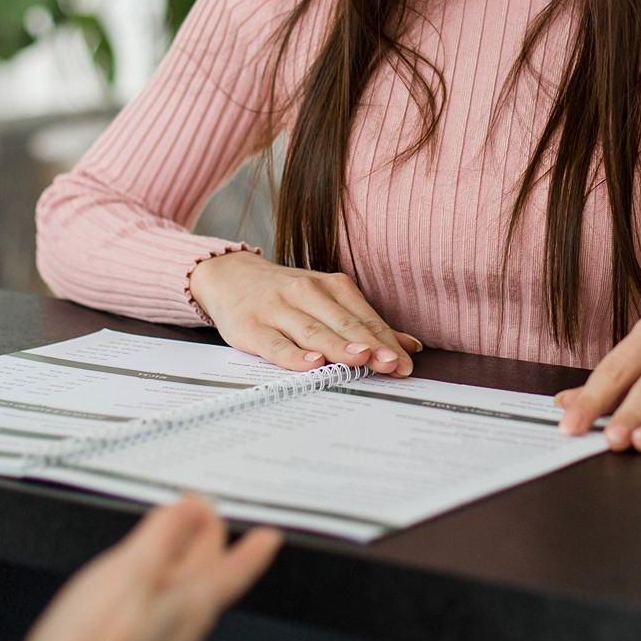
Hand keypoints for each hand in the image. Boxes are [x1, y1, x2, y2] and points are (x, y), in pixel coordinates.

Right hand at [0, 496, 280, 640]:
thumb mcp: (130, 571)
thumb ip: (163, 536)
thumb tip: (190, 509)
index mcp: (192, 605)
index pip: (236, 571)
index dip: (253, 549)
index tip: (269, 536)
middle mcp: (185, 632)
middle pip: (208, 579)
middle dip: (204, 543)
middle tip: (194, 513)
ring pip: (182, 599)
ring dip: (178, 567)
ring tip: (165, 543)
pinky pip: (159, 617)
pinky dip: (155, 592)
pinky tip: (137, 591)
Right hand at [189, 251, 421, 375]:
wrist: (230, 277)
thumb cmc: (286, 295)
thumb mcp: (326, 300)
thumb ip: (365, 323)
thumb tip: (410, 345)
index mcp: (330, 286)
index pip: (364, 317)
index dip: (386, 340)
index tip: (406, 362)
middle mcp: (306, 292)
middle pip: (343, 323)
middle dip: (370, 345)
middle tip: (392, 363)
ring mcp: (278, 309)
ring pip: (313, 331)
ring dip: (339, 347)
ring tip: (362, 359)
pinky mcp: (253, 327)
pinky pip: (276, 344)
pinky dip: (295, 355)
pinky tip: (312, 364)